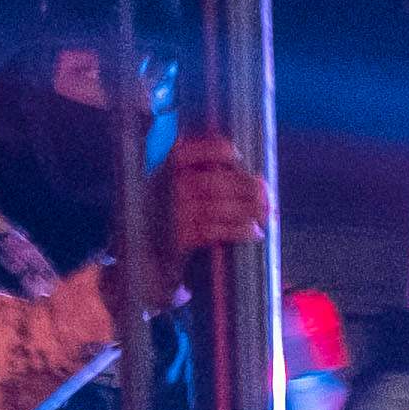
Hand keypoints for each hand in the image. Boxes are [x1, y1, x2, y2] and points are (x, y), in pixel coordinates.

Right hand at [148, 135, 264, 284]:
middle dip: (247, 187)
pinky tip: (255, 232)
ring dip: (249, 209)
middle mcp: (164, 188)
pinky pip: (216, 231)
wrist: (142, 259)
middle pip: (216, 182)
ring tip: (265, 213)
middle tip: (266, 193)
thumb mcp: (168, 188)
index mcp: (160, 169)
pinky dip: (240, 230)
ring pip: (219, 206)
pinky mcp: (178, 238)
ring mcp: (171, 213)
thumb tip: (247, 176)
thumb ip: (195, 174)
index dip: (218, 150)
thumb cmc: (165, 218)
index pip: (190, 150)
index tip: (238, 156)